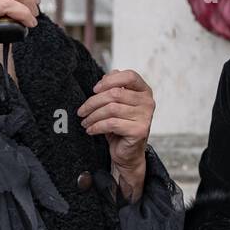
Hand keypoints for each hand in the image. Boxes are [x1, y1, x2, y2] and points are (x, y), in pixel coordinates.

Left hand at [77, 70, 155, 196]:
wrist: (128, 153)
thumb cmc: (121, 126)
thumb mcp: (116, 105)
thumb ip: (114, 88)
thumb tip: (106, 76)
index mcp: (144, 91)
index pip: (129, 76)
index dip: (110, 80)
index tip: (95, 89)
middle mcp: (148, 102)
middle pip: (115, 94)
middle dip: (93, 102)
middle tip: (82, 111)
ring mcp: (145, 116)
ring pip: (111, 109)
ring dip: (93, 116)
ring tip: (85, 121)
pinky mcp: (139, 130)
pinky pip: (111, 123)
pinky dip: (97, 126)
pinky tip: (91, 130)